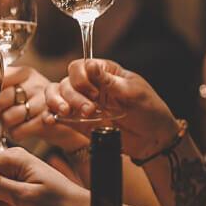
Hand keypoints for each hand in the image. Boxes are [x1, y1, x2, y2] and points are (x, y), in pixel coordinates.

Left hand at [0, 66, 88, 151]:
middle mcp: (35, 84)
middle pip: (0, 99)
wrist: (64, 122)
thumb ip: (1, 78)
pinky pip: (18, 131)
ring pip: (8, 117)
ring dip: (4, 125)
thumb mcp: (20, 85)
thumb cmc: (35, 103)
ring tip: (9, 123)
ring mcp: (42, 103)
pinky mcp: (45, 121)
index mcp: (25, 73)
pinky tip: (19, 129)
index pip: (0, 76)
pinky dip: (14, 133)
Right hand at [46, 59, 179, 158]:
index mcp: (103, 73)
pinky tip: (51, 120)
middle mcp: (90, 86)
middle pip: (66, 83)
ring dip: (58, 103)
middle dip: (73, 96)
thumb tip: (90, 64)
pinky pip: (57, 116)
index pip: (79, 67)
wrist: (154, 140)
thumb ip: (109, 81)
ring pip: (56, 96)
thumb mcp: (133, 92)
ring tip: (68, 113)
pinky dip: (50, 116)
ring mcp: (82, 104)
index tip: (94, 92)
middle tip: (90, 110)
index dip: (81, 78)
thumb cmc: (150, 111)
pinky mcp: (78, 122)